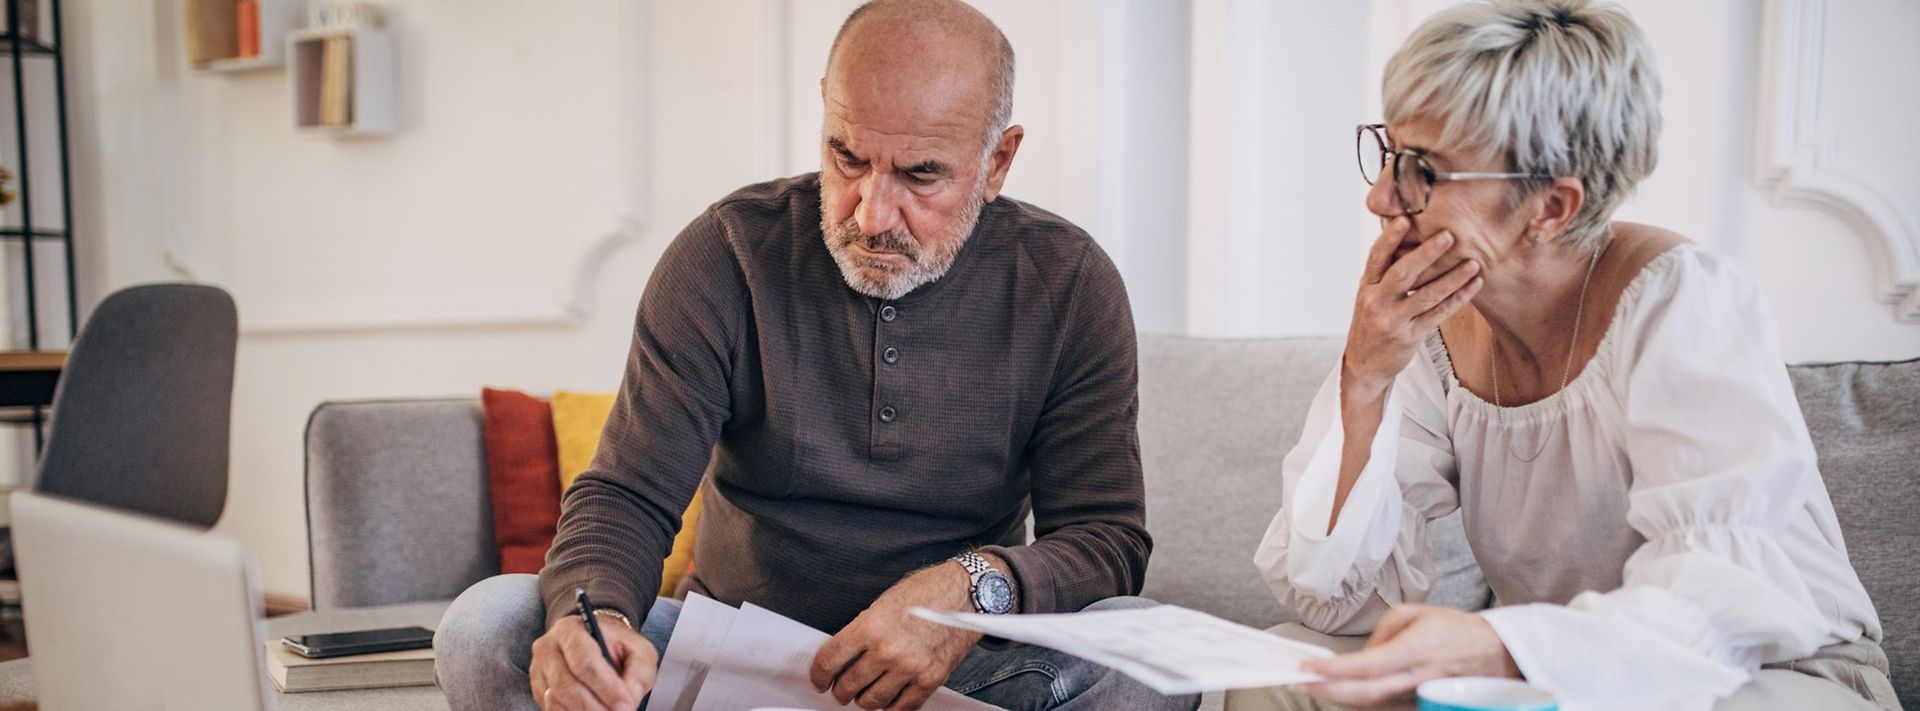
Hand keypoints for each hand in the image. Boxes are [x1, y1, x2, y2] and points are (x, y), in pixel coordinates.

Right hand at [529, 613, 657, 710]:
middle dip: (595, 707)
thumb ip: (639, 672)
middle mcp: (549, 648)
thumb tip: (629, 699)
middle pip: (566, 685)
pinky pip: (551, 709)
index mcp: (571, 629)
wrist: (596, 642)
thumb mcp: (639, 650)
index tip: (625, 705)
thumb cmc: (616, 646)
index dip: (606, 688)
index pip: (584, 661)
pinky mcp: (538, 689)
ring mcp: (539, 670)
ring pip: (556, 701)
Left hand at [811, 560, 988, 709]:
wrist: (966, 594)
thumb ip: (862, 632)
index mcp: (870, 626)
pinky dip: (891, 707)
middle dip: (840, 691)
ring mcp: (910, 668)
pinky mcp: (930, 679)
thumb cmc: (926, 592)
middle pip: (848, 685)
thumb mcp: (883, 604)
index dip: (819, 675)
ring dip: (864, 701)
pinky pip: (903, 707)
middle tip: (841, 689)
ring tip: (864, 695)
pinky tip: (888, 699)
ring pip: (872, 701)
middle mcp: (888, 650)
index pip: (830, 660)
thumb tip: (843, 657)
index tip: (819, 680)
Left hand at [1295, 604, 1520, 708]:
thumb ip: (1381, 634)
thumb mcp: (1415, 615)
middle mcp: (1416, 681)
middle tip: (1297, 683)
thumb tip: (1359, 655)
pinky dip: (1358, 703)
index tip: (1306, 668)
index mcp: (1415, 652)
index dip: (1333, 671)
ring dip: (1338, 699)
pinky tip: (1340, 694)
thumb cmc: (1454, 630)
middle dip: (1325, 691)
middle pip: (1363, 696)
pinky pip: (1383, 710)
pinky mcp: (1422, 709)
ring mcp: (1420, 700)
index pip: (1365, 667)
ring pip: (1370, 708)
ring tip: (1312, 686)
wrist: (1496, 655)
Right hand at [1341, 217, 1482, 401]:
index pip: (1377, 258)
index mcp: (1366, 287)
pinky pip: (1438, 315)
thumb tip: (1402, 235)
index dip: (1390, 238)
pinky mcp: (1410, 337)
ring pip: (1427, 296)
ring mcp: (1394, 321)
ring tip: (1473, 262)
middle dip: (1427, 254)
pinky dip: (1458, 299)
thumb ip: (1384, 271)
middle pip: (1402, 274)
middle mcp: (1377, 302)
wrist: (1365, 365)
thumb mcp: (1369, 295)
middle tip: (1448, 236)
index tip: (1405, 219)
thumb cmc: (1371, 323)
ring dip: (1453, 278)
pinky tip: (1473, 286)